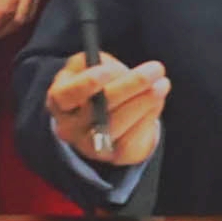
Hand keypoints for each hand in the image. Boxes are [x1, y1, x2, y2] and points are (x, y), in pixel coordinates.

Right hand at [44, 51, 170, 169]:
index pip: (66, 95)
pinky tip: (157, 101)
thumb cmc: (96, 83)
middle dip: (131, 86)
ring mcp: (89, 146)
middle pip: (98, 110)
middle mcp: (69, 127)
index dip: (86, 83)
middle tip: (156, 69)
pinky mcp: (111, 156)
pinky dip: (147, 118)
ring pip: (117, 126)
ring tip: (162, 84)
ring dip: (144, 103)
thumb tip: (119, 72)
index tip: (110, 70)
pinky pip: (130, 140)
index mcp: (59, 100)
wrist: (103, 114)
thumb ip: (101, 64)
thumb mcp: (91, 65)